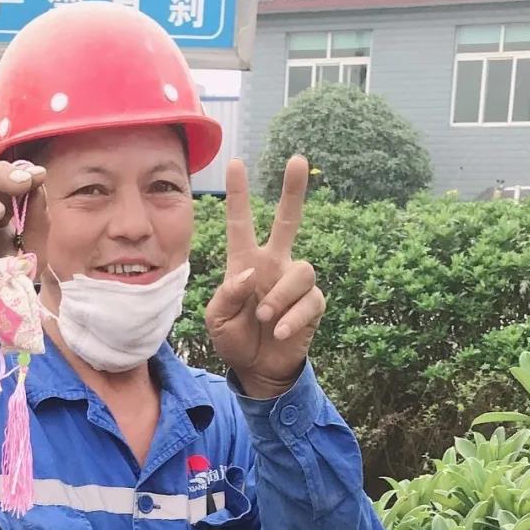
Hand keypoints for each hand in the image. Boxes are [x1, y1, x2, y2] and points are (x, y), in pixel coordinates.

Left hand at [204, 155, 324, 396]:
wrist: (257, 370)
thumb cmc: (234, 339)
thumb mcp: (217, 319)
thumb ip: (227, 293)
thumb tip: (250, 273)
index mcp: (245, 263)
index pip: (241, 224)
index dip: (239, 195)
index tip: (236, 163)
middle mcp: (273, 265)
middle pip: (287, 221)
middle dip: (293, 191)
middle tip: (297, 159)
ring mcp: (294, 284)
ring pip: (301, 270)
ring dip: (280, 295)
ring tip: (264, 317)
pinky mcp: (313, 304)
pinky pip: (310, 300)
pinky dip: (292, 317)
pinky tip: (279, 332)